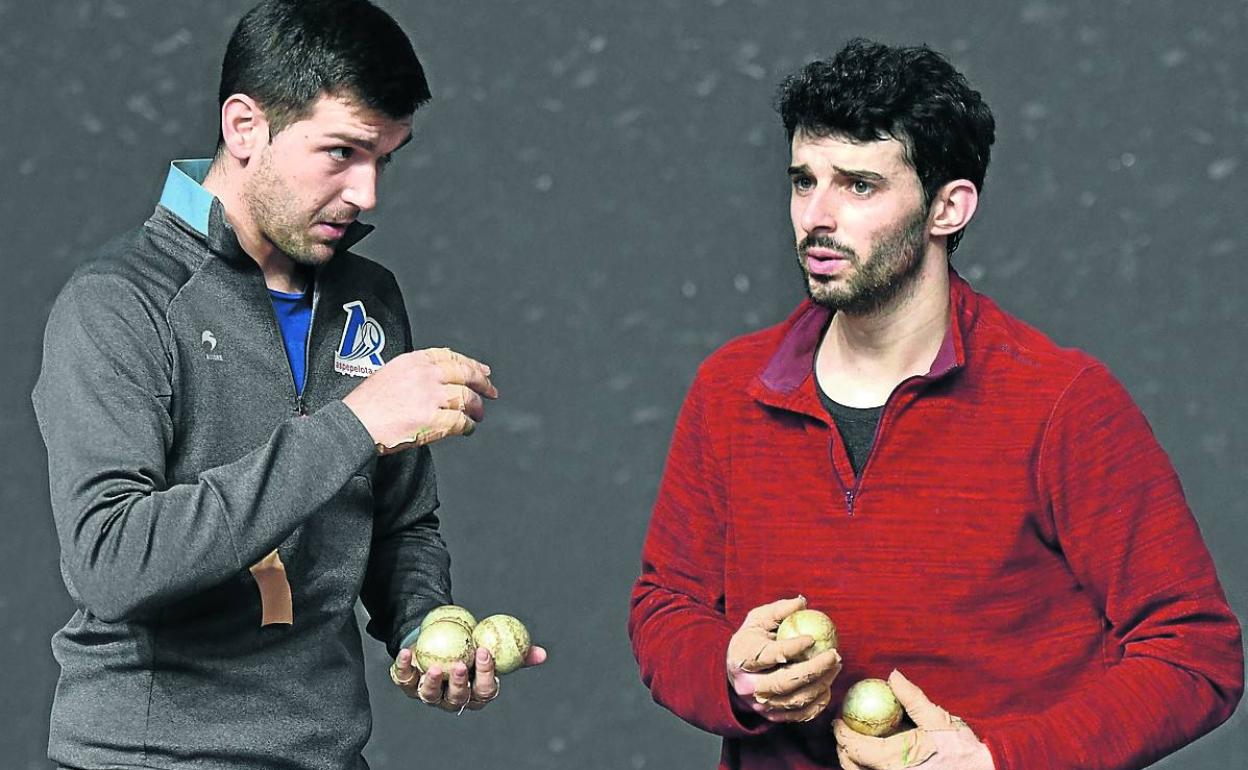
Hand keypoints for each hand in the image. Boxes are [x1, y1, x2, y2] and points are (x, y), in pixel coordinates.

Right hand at [342, 347, 497, 453]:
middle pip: (464, 374)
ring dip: (476, 407)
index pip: (450, 356)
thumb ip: (414, 372)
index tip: (482, 370)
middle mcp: (425, 375)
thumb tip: (437, 378)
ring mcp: (430, 396)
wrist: (353, 425)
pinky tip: (467, 428)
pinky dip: (467, 426)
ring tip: (478, 414)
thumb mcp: (389, 374)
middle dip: (482, 383)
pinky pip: (460, 421)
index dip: (470, 364)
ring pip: (466, 398)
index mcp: (413, 361)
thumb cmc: (366, 405)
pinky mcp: (432, 419)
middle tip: (491, 391)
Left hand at [389, 644, 547, 712]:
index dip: (486, 674)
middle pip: (458, 698)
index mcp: (476, 692)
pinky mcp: (408, 685)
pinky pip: (404, 679)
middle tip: (461, 664)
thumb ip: (515, 651)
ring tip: (435, 667)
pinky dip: (404, 667)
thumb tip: (541, 654)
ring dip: (431, 683)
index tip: (484, 651)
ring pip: (430, 696)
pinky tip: (407, 651)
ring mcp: (429, 695)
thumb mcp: (491, 645)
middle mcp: (452, 699)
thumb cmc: (471, 643)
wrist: (438, 636)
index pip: (485, 690)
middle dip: (459, 684)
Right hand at [726, 596, 842, 722]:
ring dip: (822, 684)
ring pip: (796, 699)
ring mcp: (760, 705)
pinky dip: (818, 702)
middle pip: (785, 682)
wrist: (735, 672)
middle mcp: (749, 686)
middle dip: (814, 669)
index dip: (792, 648)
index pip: (769, 656)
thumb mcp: (758, 620)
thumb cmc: (751, 641)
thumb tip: (802, 602)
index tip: (812, 638)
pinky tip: (828, 686)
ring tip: (836, 665)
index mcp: (742, 659)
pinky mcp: (772, 716)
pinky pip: (800, 714)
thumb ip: (778, 611)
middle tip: (834, 655)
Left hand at [834, 670, 993, 769]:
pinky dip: (868, 768)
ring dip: (854, 760)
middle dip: (843, 748)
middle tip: (843, 729)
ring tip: (856, 741)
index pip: (854, 748)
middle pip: (851, 766)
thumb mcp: (938, 720)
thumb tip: (893, 675)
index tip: (838, 719)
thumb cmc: (962, 750)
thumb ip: (913, 699)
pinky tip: (874, 755)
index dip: (841, 733)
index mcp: (893, 760)